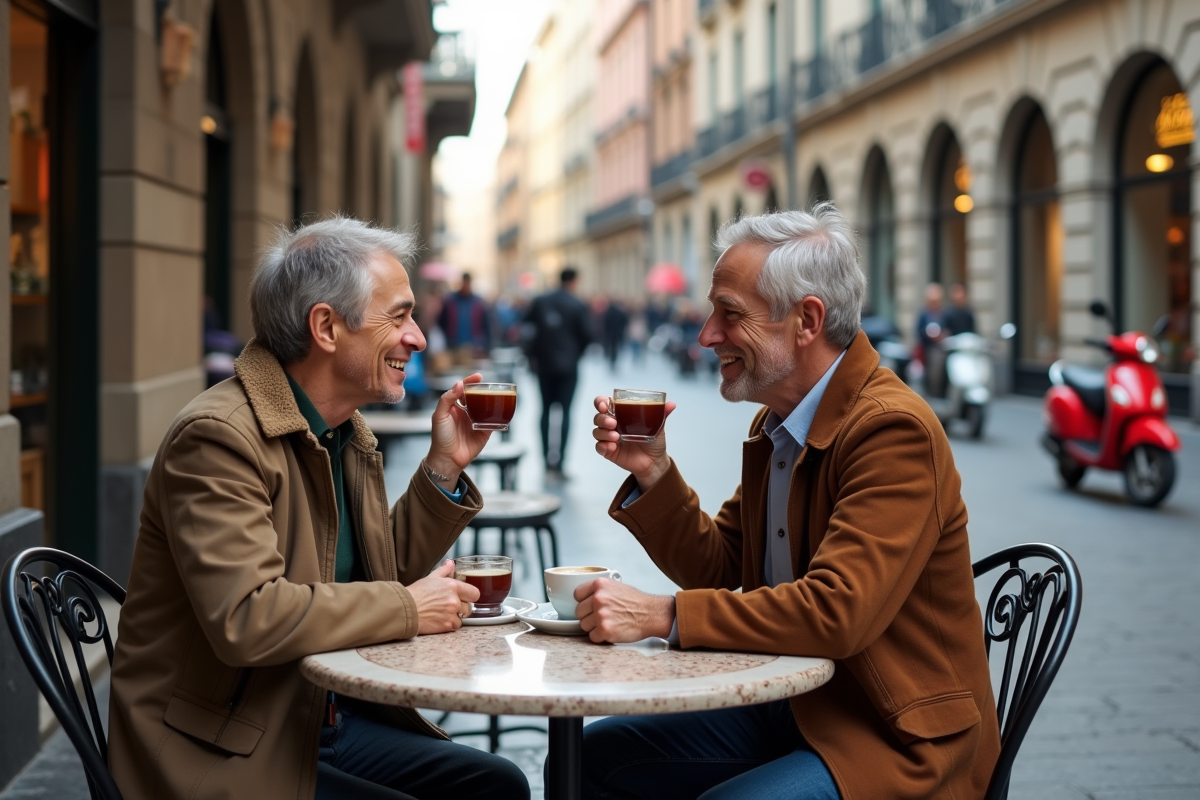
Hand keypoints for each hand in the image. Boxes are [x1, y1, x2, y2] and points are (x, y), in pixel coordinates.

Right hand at [406, 560, 478, 633]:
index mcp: (453, 586)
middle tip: (449, 606)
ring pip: (462, 618)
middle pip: (469, 607)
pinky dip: (449, 625)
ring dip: (455, 617)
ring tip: (442, 613)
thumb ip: (444, 570)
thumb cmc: (416, 593)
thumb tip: (451, 563)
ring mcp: (451, 614)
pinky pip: (454, 626)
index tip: (465, 597)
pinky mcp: (446, 626)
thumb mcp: (431, 578)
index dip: (470, 596)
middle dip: (461, 607)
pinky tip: (439, 620)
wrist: (404, 609)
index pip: (475, 593)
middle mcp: (454, 600)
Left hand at [425, 374, 489, 488]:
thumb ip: (447, 399)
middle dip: (484, 389)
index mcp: (454, 406)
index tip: (478, 377)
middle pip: (477, 396)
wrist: (448, 458)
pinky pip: (494, 421)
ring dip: (492, 401)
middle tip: (490, 385)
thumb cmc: (440, 438)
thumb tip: (459, 384)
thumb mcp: (439, 415)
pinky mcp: (485, 431)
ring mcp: (476, 421)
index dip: (470, 382)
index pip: (463, 390)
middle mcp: (466, 412)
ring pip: (487, 407)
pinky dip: (499, 416)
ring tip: (498, 395)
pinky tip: (502, 410)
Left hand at [575, 578, 675, 643]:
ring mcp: (601, 614)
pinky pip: (592, 637)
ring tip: (609, 623)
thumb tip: (584, 598)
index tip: (589, 606)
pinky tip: (612, 631)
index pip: (577, 595)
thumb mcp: (616, 586)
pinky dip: (600, 637)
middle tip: (603, 616)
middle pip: (579, 612)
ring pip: (584, 625)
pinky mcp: (605, 630)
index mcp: (600, 585)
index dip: (584, 602)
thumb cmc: (636, 602)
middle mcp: (599, 598)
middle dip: (589, 616)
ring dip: (594, 627)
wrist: (652, 614)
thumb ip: (599, 591)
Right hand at [591, 395, 676, 491]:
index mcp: (621, 414)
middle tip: (613, 423)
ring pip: (597, 431)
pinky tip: (612, 447)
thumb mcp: (658, 425)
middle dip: (602, 418)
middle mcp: (613, 424)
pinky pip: (599, 447)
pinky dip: (603, 446)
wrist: (655, 462)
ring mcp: (609, 438)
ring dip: (603, 432)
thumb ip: (662, 413)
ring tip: (616, 437)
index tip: (605, 405)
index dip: (600, 402)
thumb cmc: (654, 441)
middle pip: (598, 417)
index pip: (604, 403)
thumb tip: (671, 404)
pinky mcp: (609, 451)